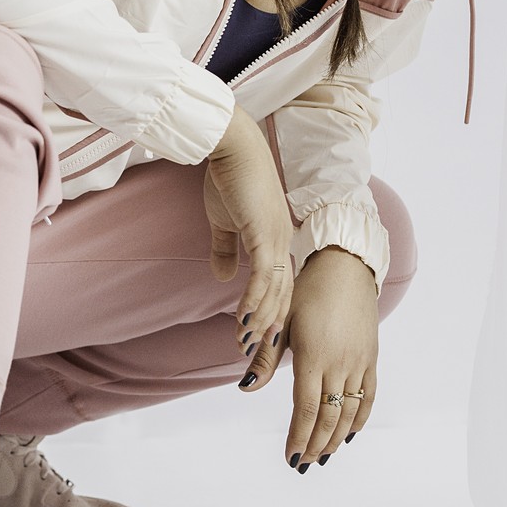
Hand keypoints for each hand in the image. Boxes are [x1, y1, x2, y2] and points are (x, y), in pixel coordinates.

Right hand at [204, 104, 294, 352]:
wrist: (230, 147)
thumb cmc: (228, 177)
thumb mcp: (223, 220)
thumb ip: (225, 249)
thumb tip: (223, 277)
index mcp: (276, 242)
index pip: (277, 289)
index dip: (268, 316)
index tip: (255, 342)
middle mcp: (283, 244)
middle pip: (281, 298)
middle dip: (268, 330)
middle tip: (254, 359)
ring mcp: (277, 240)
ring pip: (274, 294)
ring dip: (260, 323)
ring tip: (246, 347)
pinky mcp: (264, 235)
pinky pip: (262, 278)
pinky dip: (254, 302)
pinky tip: (243, 322)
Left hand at [237, 246, 377, 469]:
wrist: (346, 267)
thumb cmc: (307, 290)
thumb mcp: (282, 320)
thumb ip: (266, 357)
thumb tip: (245, 386)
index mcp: (313, 355)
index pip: (306, 408)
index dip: (299, 436)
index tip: (290, 456)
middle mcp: (339, 363)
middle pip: (329, 416)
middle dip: (315, 444)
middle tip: (303, 463)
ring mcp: (358, 362)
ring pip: (349, 411)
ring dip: (335, 438)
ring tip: (323, 455)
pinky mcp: (371, 358)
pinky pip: (368, 395)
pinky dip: (360, 418)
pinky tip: (349, 434)